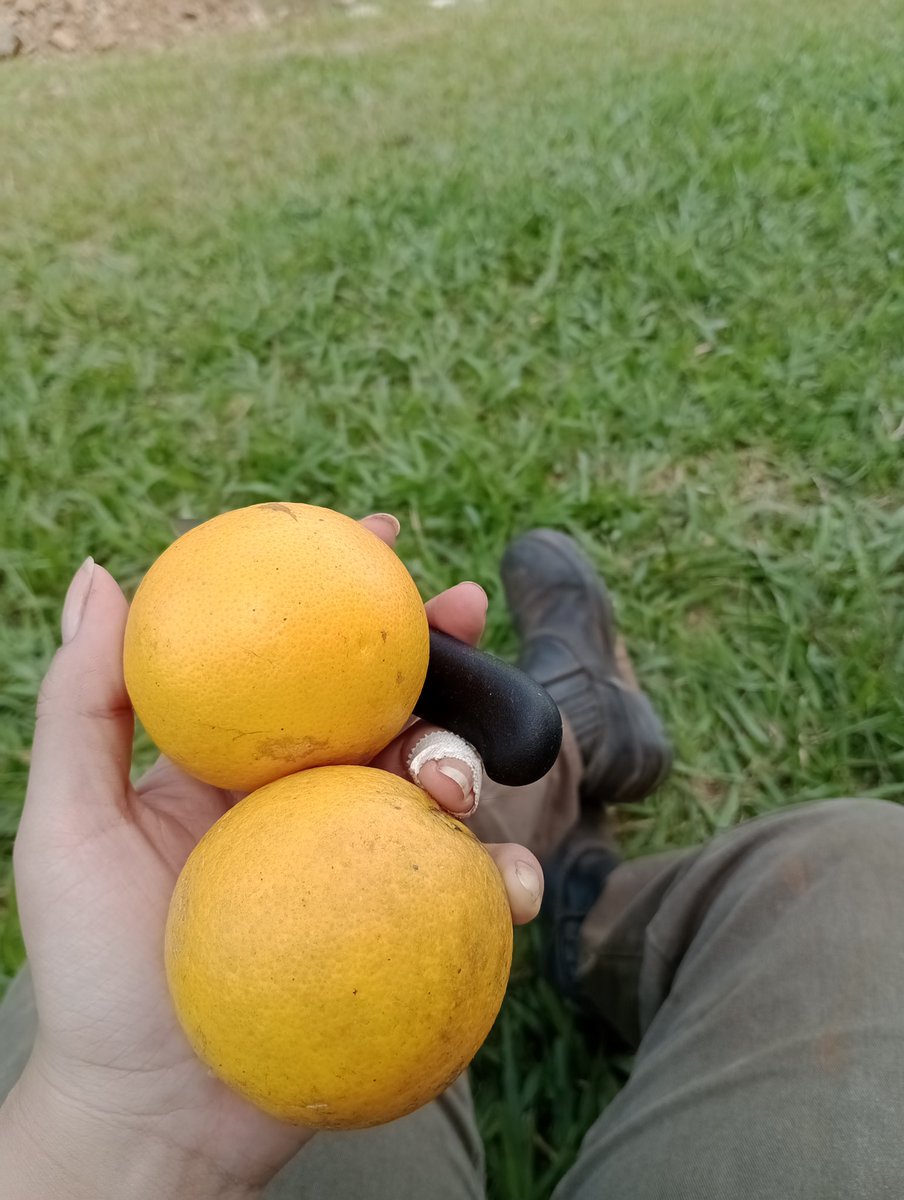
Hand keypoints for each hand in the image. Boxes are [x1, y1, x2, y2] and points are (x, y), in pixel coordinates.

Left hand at [1, 514, 542, 1198]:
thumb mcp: (67, 826)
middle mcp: (313, 801)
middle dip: (441, 652)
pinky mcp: (410, 931)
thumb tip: (103, 575)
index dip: (345, 593)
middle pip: (393, 705)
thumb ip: (83, 705)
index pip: (303, 660)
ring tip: (452, 782)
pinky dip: (505, 876)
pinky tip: (508, 883)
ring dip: (469, 759)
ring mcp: (365, 864)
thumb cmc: (94, 970)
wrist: (151, 1112)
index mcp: (245, 762)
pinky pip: (472, 891)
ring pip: (443, 784)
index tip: (379, 537)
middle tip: (464, 615)